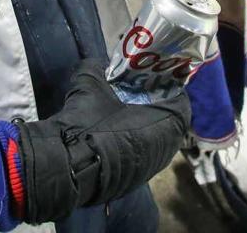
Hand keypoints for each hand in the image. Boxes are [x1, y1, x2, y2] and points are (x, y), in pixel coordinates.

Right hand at [14, 59, 189, 222]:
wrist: (68, 165)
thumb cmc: (90, 121)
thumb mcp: (90, 82)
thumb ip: (99, 68)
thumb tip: (99, 64)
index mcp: (167, 122)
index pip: (179, 98)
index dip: (165, 86)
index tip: (149, 79)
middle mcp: (166, 147)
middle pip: (168, 120)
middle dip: (154, 106)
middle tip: (134, 94)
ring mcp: (151, 168)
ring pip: (155, 140)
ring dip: (143, 126)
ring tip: (121, 115)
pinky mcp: (135, 182)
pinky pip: (140, 157)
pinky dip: (131, 144)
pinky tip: (111, 137)